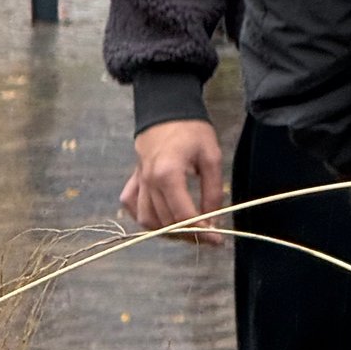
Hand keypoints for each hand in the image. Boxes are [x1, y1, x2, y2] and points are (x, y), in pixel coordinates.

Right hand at [120, 119, 225, 244]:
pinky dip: (145, 218)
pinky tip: (160, 218)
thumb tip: (212, 220)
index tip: (217, 240)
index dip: (202, 232)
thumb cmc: (192, 130)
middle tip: (208, 236)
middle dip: (188, 234)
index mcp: (168, 174)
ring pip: (147, 220)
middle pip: (166, 222)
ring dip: (168, 231)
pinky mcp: (133, 180)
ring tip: (188, 230)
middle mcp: (149, 182)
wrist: (167, 109)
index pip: (184, 215)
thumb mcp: (211, 157)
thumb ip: (212, 190)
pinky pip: (132, 207)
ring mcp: (138, 182)